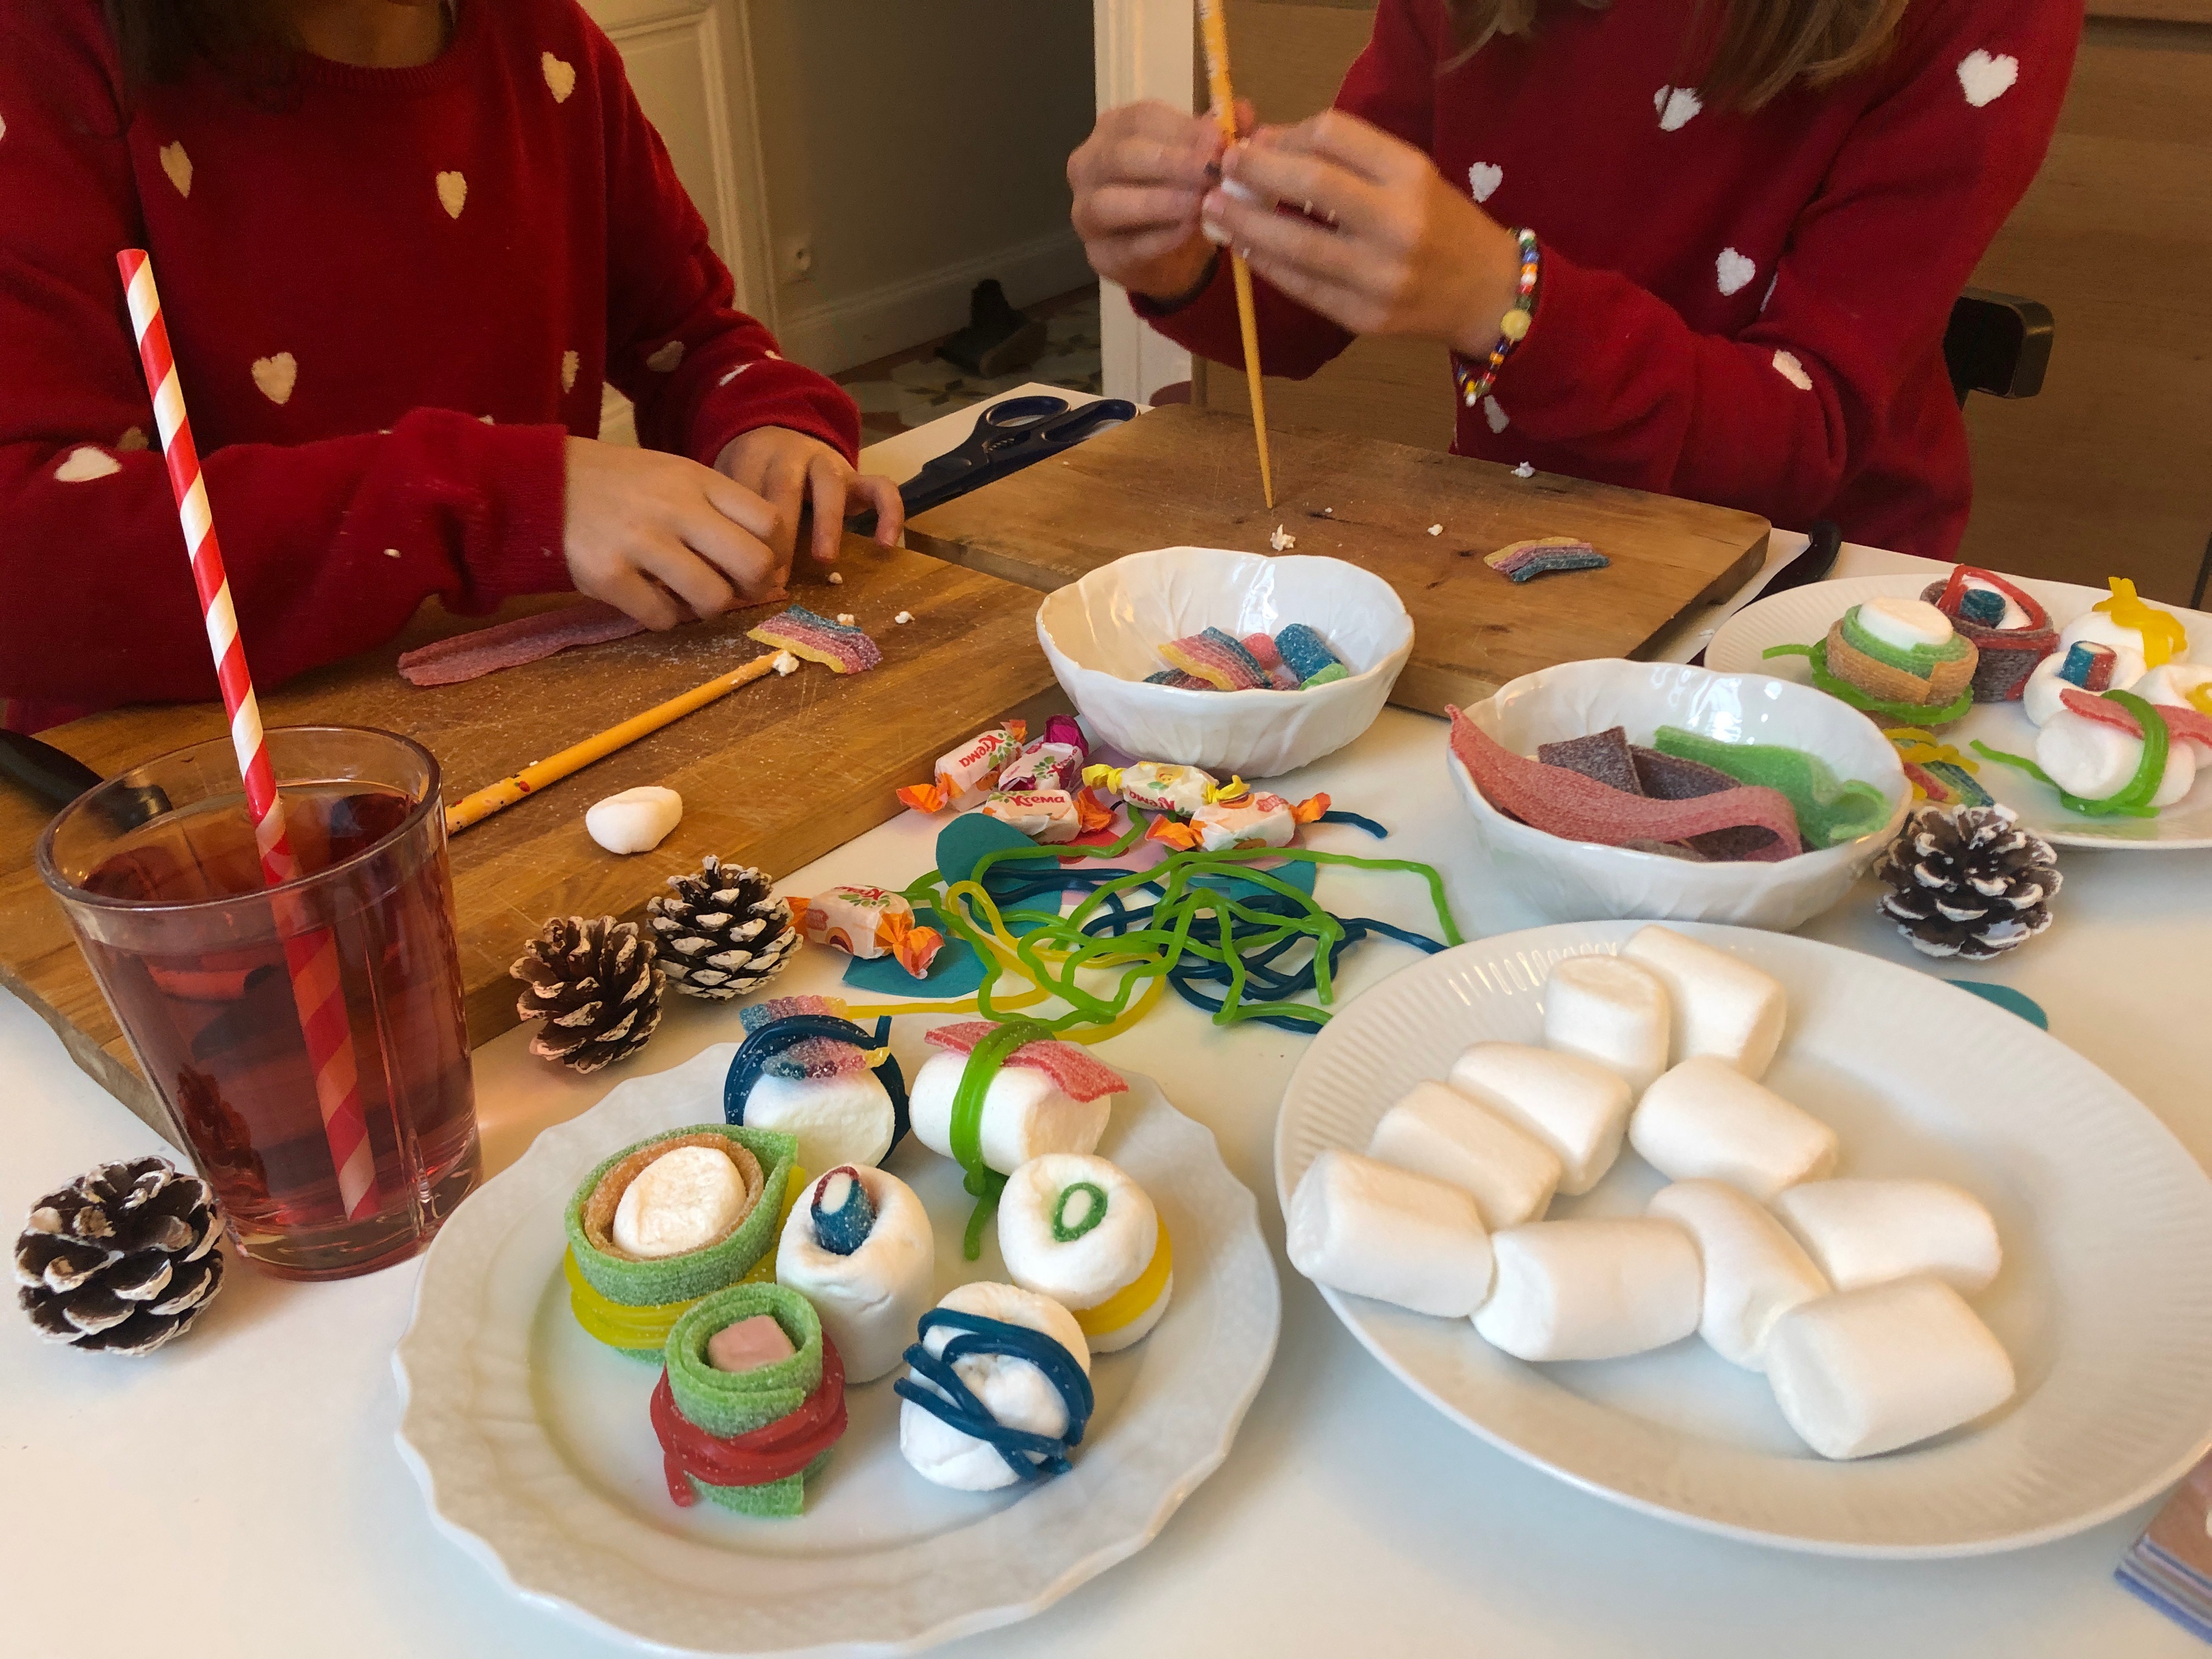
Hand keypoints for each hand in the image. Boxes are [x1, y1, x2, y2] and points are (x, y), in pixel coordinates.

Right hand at [561, 437, 785, 629]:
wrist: (542, 483)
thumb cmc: (621, 485)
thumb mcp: (674, 476)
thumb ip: (718, 509)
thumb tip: (766, 566)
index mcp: (697, 480)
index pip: (770, 523)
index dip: (775, 555)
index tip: (760, 567)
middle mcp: (675, 508)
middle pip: (754, 564)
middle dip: (753, 588)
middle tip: (733, 590)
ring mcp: (641, 542)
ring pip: (713, 598)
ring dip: (707, 608)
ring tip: (686, 596)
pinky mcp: (608, 575)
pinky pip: (662, 618)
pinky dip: (662, 618)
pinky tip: (649, 600)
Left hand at [714, 426, 902, 572]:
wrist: (780, 433)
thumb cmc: (751, 475)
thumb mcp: (730, 484)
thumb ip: (728, 515)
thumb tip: (718, 570)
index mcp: (753, 456)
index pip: (747, 491)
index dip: (745, 532)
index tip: (743, 571)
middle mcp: (792, 455)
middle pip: (785, 486)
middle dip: (781, 534)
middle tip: (775, 576)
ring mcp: (828, 463)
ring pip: (831, 485)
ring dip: (827, 523)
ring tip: (824, 560)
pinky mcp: (858, 476)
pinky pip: (882, 488)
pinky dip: (889, 513)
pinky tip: (885, 546)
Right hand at [1068, 100, 1239, 302]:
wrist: (1171, 253)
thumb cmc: (1182, 190)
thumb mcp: (1203, 157)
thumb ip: (1220, 135)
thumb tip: (1244, 111)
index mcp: (1114, 129)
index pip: (1141, 119)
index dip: (1181, 129)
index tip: (1218, 141)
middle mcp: (1088, 164)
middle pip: (1121, 156)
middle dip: (1170, 163)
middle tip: (1210, 172)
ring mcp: (1085, 211)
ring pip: (1111, 203)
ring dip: (1158, 202)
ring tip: (1199, 204)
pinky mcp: (1099, 254)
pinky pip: (1125, 245)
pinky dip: (1158, 238)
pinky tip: (1188, 231)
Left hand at [1206, 111, 1521, 357]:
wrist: (1486, 293)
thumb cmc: (1440, 224)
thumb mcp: (1407, 176)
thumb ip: (1343, 158)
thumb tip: (1265, 143)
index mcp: (1412, 176)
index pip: (1334, 136)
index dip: (1286, 136)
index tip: (1258, 142)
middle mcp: (1398, 224)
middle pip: (1311, 185)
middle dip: (1256, 174)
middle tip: (1223, 169)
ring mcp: (1380, 276)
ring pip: (1295, 245)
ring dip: (1245, 225)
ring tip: (1216, 210)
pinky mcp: (1363, 317)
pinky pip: (1300, 286)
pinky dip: (1265, 264)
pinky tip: (1244, 247)